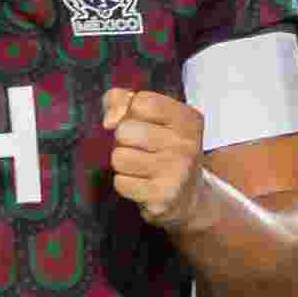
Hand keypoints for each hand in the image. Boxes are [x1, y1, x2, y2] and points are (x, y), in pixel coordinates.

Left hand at [104, 85, 208, 228]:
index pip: (141, 102)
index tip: (142, 123)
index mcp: (187, 119)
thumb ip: (121, 100)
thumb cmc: (161, 148)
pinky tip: (143, 184)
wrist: (187, 195)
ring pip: (119, 158)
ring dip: (123, 163)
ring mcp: (177, 172)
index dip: (131, 113)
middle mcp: (186, 144)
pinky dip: (125, 184)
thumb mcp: (149, 116)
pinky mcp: (164, 196)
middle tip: (142, 149)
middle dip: (124, 140)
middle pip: (125, 130)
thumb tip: (109, 121)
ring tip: (142, 167)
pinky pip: (121, 183)